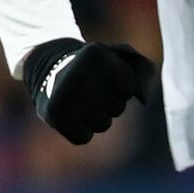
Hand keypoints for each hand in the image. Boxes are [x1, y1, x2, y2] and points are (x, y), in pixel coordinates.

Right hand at [21, 37, 157, 145]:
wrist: (48, 69)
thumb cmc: (93, 65)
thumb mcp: (120, 57)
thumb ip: (143, 70)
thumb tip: (145, 100)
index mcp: (98, 54)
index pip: (129, 89)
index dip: (121, 86)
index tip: (104, 76)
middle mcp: (80, 74)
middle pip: (117, 109)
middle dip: (109, 103)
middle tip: (90, 89)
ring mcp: (64, 95)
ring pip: (102, 125)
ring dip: (96, 117)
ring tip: (81, 101)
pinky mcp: (53, 115)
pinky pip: (83, 138)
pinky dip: (80, 130)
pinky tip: (70, 115)